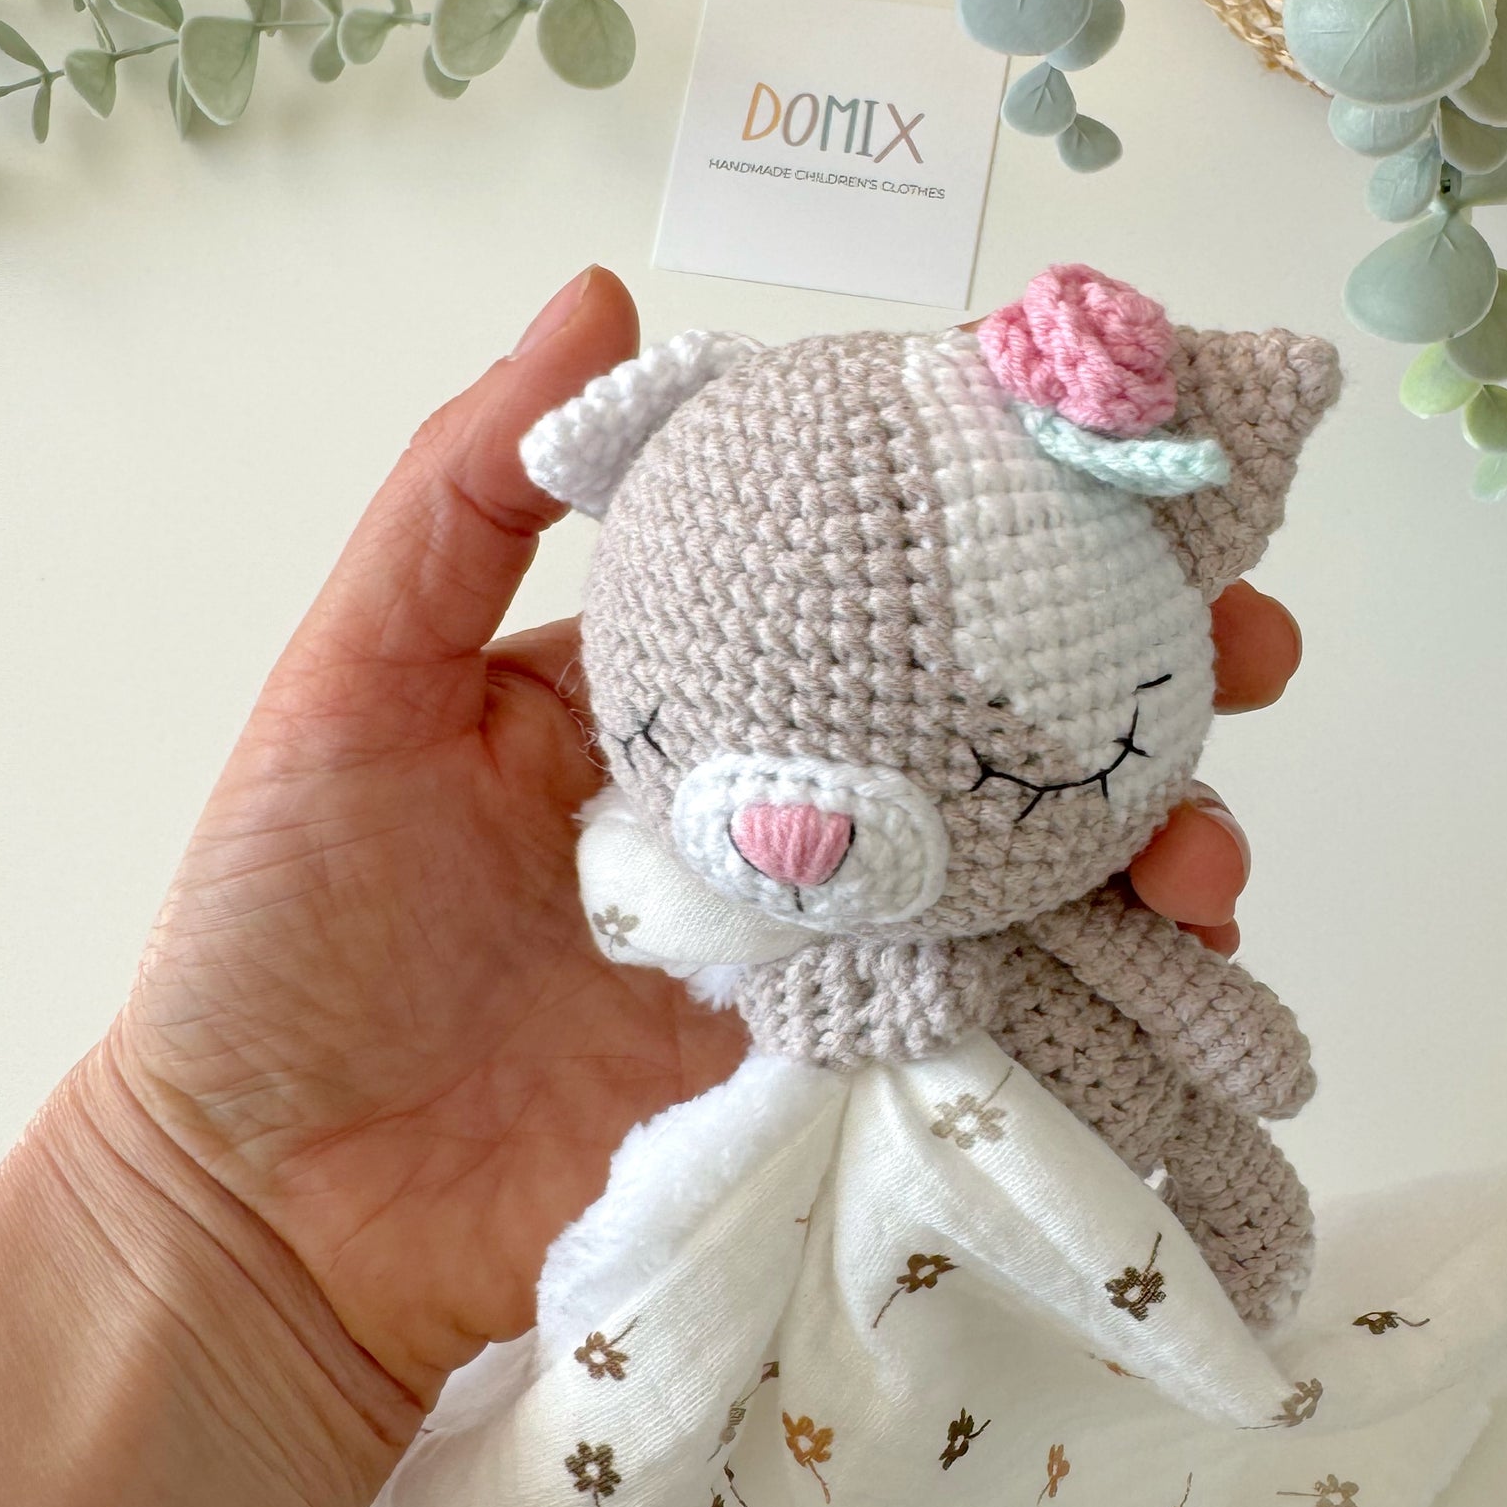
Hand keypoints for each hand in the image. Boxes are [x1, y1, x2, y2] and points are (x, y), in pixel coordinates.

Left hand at [97, 268, 1303, 1408]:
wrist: (265, 1210)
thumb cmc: (283, 931)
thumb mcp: (355, 682)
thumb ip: (467, 497)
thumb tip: (603, 296)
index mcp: (680, 696)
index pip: (868, 581)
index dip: (1005, 525)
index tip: (1128, 483)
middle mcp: (779, 811)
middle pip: (991, 725)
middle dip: (1137, 685)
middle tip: (1241, 657)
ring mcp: (818, 955)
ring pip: (1028, 877)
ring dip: (1150, 848)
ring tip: (1206, 855)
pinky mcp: (835, 1082)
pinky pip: (994, 1026)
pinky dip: (1100, 1001)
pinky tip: (1175, 974)